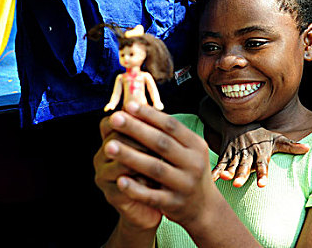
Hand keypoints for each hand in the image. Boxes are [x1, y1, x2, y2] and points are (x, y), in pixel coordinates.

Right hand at [94, 116, 162, 229]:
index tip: (154, 122)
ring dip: (141, 161)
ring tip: (160, 162)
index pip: (111, 123)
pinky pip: (123, 187)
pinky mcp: (111, 196)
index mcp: (110, 140)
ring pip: (120, 164)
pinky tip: (153, 183)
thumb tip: (155, 102)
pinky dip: (140, 184)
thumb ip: (152, 128)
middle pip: (116, 140)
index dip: (132, 121)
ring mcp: (104, 176)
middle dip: (140, 140)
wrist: (147, 204)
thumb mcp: (153, 146)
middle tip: (162, 143)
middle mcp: (102, 156)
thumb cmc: (153, 169)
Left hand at [100, 102, 222, 231]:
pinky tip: (119, 180)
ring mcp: (185, 184)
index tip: (128, 106)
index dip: (149, 115)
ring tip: (108, 146)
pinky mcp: (175, 204)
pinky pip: (152, 196)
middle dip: (136, 130)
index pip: (171, 126)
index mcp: (196, 145)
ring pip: (155, 168)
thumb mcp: (187, 150)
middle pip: (162, 143)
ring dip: (131, 156)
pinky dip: (135, 189)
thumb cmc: (188, 170)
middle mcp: (194, 163)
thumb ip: (168, 133)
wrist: (203, 207)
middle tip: (114, 119)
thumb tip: (139, 108)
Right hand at [212, 128, 309, 187]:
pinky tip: (212, 179)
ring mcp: (235, 154)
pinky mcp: (225, 155)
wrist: (239, 122)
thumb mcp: (277, 138)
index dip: (262, 174)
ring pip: (231, 165)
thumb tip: (308, 148)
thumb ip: (291, 146)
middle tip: (238, 184)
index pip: (262, 164)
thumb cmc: (262, 135)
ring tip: (226, 180)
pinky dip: (216, 171)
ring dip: (228, 172)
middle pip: (244, 166)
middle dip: (241, 174)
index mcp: (260, 152)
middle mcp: (247, 153)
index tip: (262, 185)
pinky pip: (220, 163)